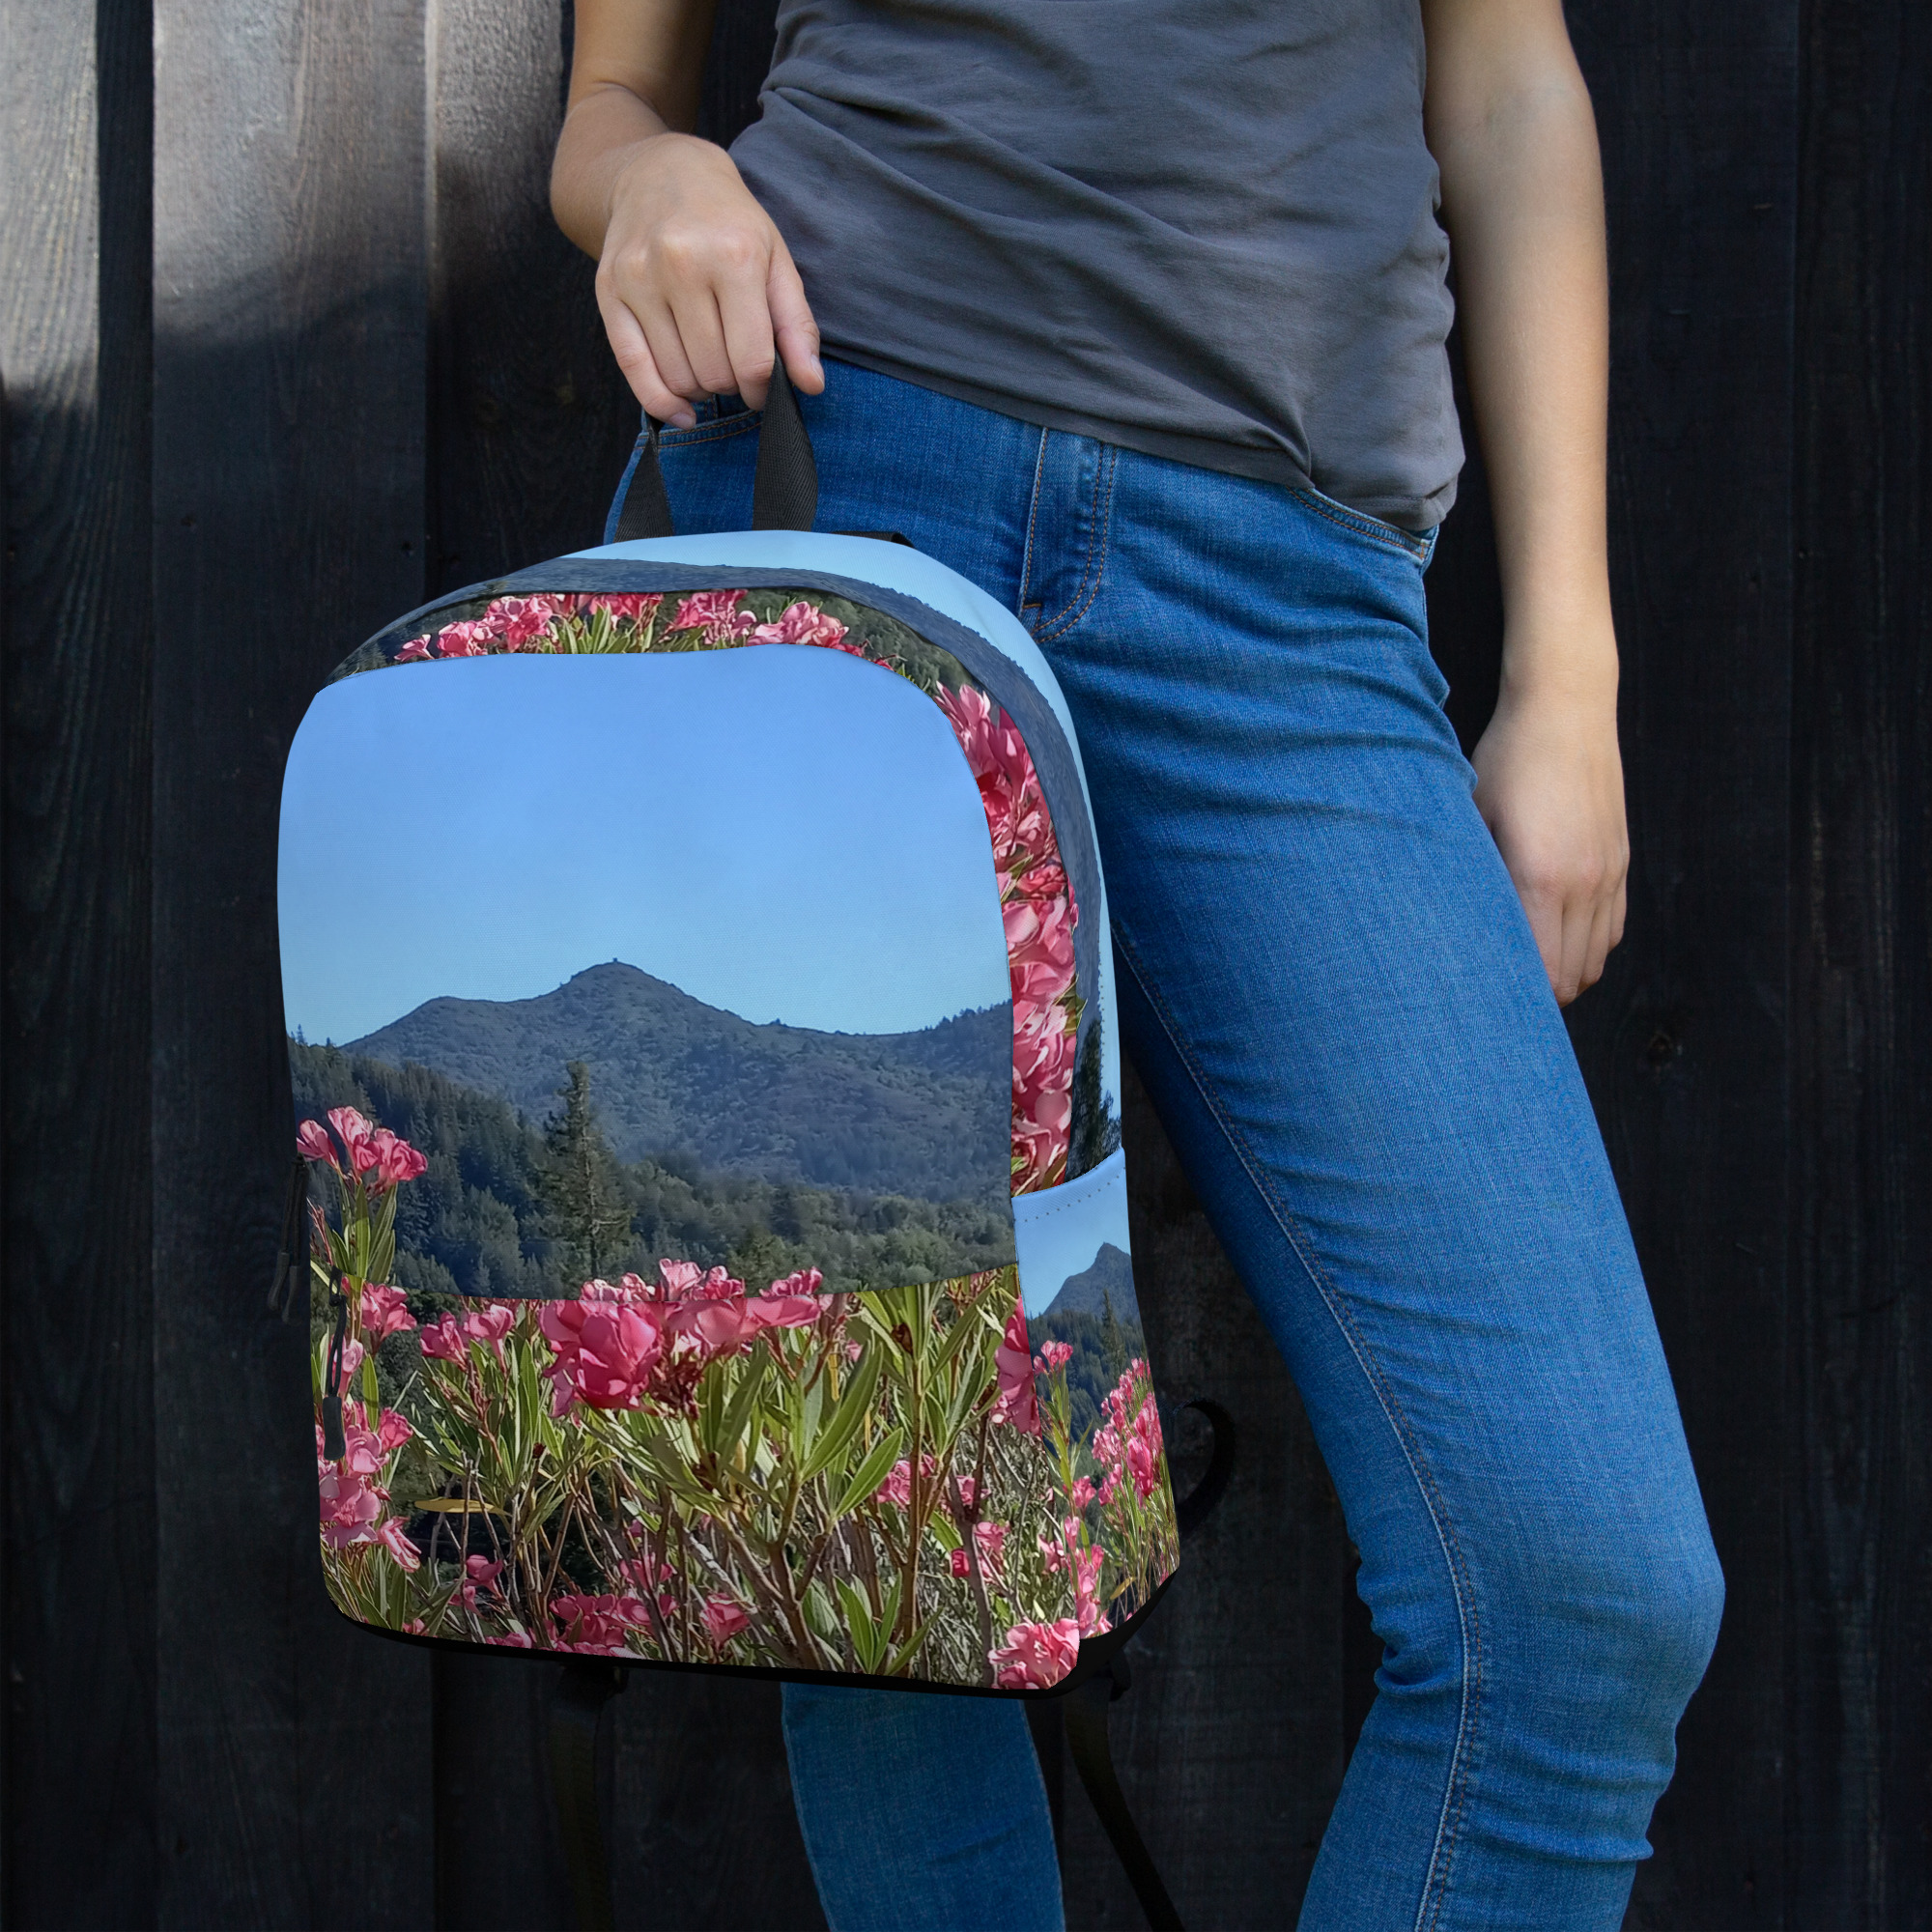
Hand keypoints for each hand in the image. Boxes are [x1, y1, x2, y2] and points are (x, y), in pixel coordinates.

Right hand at [595, 132, 822, 423]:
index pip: (752, 360)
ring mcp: (640, 277)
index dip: (763, 390)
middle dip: (732, 385)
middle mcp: (682, 265)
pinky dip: (661, 402)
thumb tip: (811, 385)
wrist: (661, 173)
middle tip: (735, 367)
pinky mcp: (608, 290)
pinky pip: (633, 368)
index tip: (764, 389)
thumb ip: (797, 326)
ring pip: (678, 377)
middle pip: (715, 373)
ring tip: (708, 363)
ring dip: (700, 389)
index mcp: (734, 256)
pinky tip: (682, 410)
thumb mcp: (775, 261)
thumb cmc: (728, 223)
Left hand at [1470, 672, 1627, 1005]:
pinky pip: (1613, 931)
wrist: (1566, 708)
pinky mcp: (1622, 862)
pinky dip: (1587, 948)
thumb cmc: (1506, 760)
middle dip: (1539, 997)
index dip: (1518, 998)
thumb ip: (1473, 878)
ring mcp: (1609, 873)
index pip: (1542, 972)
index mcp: (1540, 877)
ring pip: (1596, 960)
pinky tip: (1556, 939)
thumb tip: (1453, 932)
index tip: (1486, 1002)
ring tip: (1526, 973)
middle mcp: (1584, 882)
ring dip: (1565, 975)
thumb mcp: (1472, 816)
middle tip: (1499, 996)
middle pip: (1572, 978)